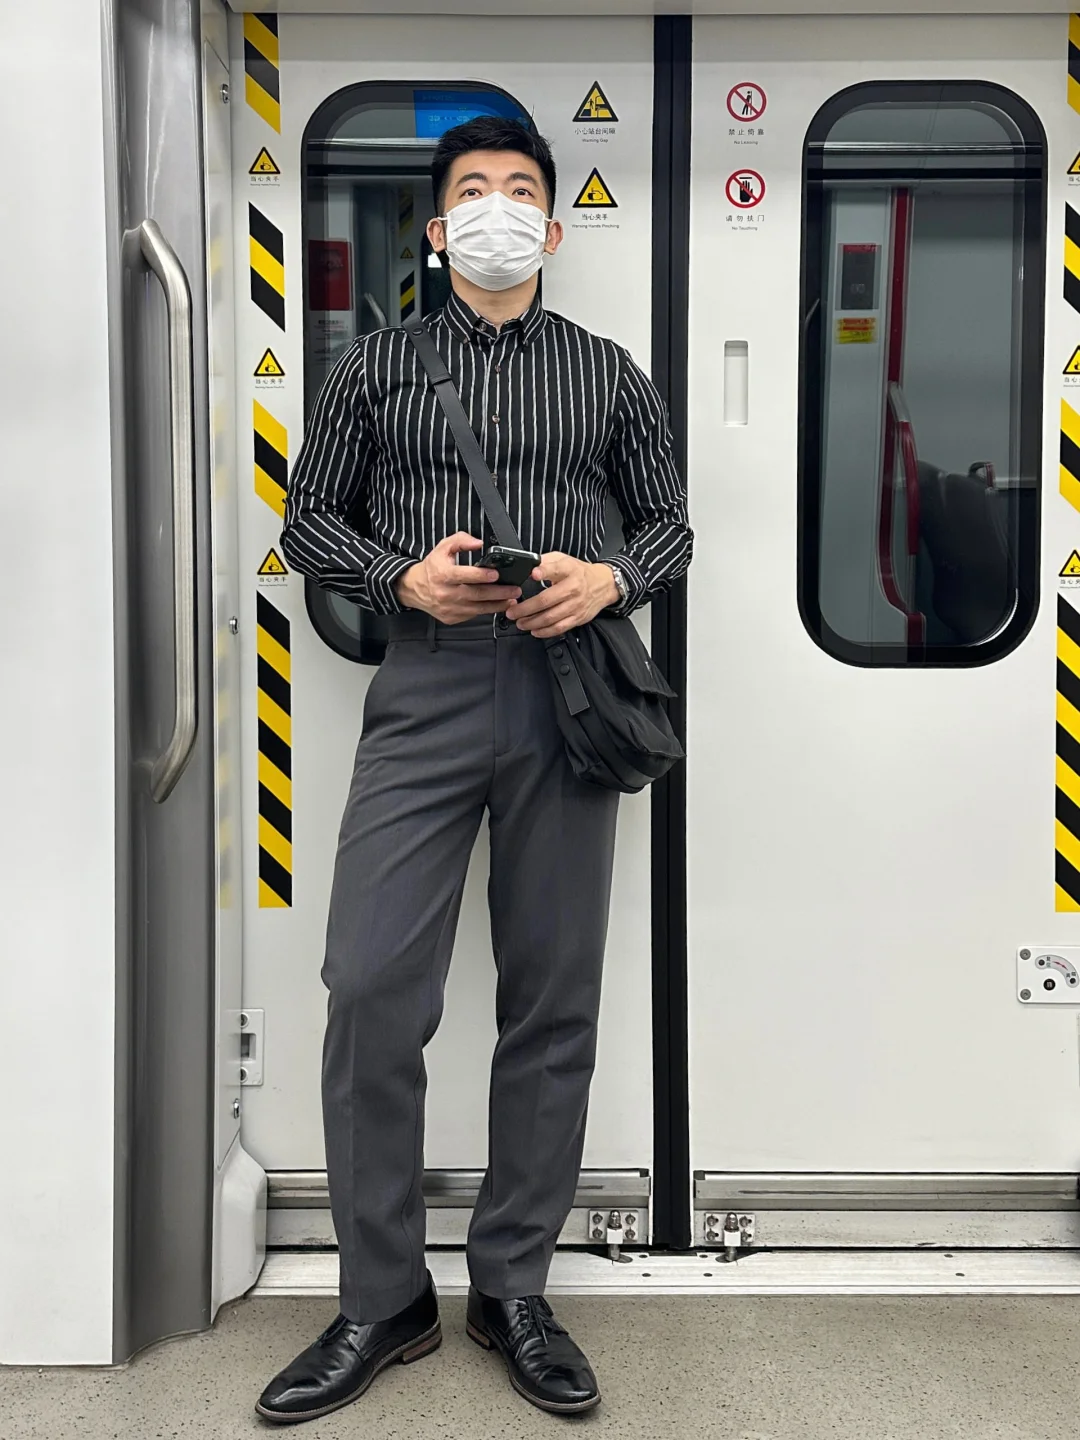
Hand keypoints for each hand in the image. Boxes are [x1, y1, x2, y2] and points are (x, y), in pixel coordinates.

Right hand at [394, 532, 521, 623]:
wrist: (414, 589)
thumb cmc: (432, 567)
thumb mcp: (443, 548)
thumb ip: (461, 540)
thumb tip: (479, 544)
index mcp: (442, 575)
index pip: (464, 576)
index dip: (481, 575)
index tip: (496, 574)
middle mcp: (445, 593)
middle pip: (476, 594)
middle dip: (499, 592)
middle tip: (515, 589)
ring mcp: (449, 608)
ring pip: (478, 608)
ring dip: (498, 604)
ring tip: (512, 599)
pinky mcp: (452, 618)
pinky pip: (473, 615)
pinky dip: (487, 610)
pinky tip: (498, 605)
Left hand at [506, 554, 618, 638]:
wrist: (603, 584)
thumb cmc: (578, 572)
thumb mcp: (563, 559)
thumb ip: (545, 561)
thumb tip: (528, 565)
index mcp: (569, 570)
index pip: (556, 569)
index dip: (544, 571)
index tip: (532, 574)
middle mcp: (573, 588)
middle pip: (546, 600)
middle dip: (525, 608)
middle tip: (512, 612)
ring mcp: (576, 605)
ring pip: (551, 617)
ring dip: (532, 622)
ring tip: (520, 623)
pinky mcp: (578, 618)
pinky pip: (560, 628)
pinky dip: (545, 631)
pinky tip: (534, 630)